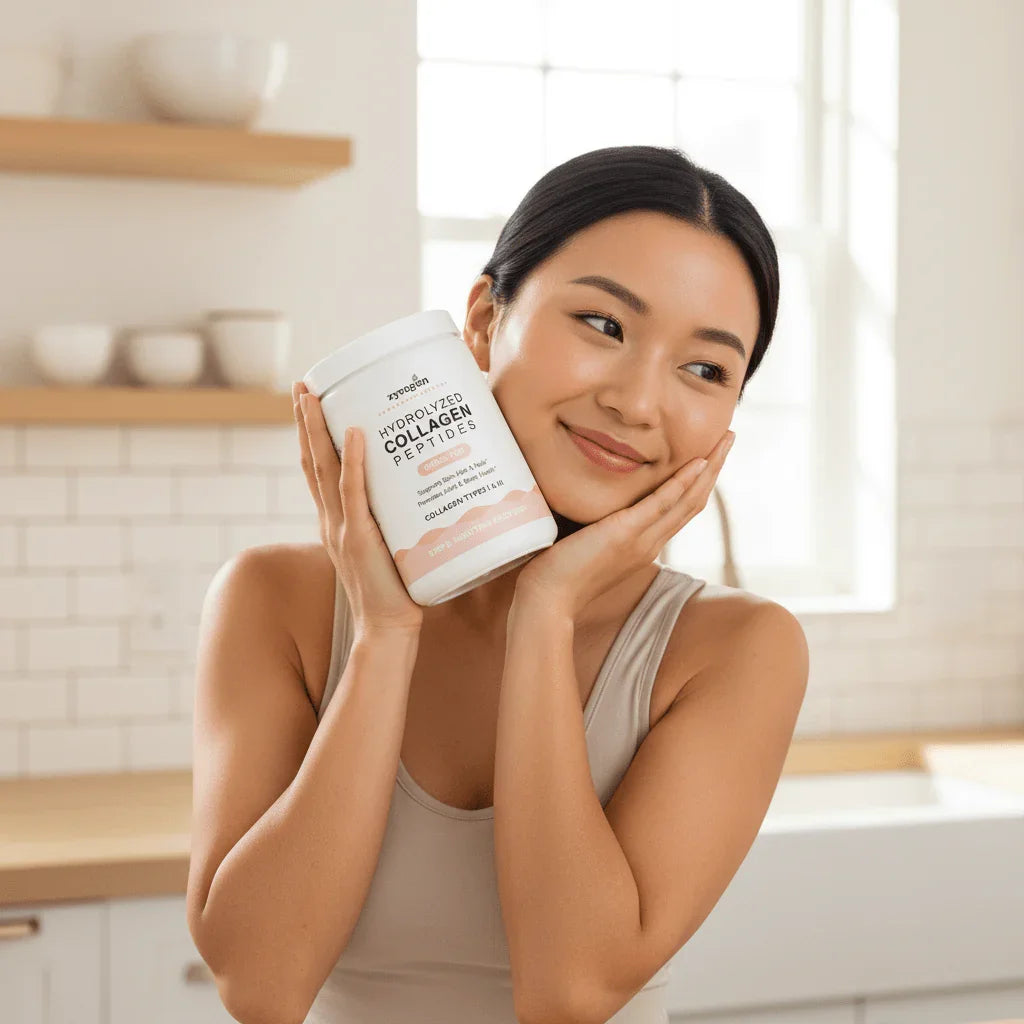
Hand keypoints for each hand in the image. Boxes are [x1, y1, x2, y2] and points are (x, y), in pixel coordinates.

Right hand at [294, 382, 423, 637]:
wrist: (389, 630)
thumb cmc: (399, 591)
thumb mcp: (393, 544)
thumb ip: (399, 517)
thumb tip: (428, 486)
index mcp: (336, 521)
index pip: (318, 470)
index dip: (310, 435)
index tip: (309, 400)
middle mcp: (331, 520)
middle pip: (312, 461)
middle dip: (305, 421)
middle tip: (302, 383)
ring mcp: (341, 529)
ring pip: (324, 470)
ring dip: (317, 431)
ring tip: (312, 396)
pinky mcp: (360, 540)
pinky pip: (353, 494)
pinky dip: (353, 463)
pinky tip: (355, 434)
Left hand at [514, 428, 735, 620]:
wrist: (549, 598)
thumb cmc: (559, 572)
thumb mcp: (589, 543)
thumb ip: (601, 524)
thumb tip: (594, 502)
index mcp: (644, 545)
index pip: (681, 509)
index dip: (699, 482)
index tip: (710, 456)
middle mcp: (651, 543)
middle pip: (694, 501)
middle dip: (714, 468)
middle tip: (728, 438)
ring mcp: (642, 540)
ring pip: (688, 500)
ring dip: (709, 467)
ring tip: (725, 439)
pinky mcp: (626, 534)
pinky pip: (662, 504)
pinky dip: (682, 482)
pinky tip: (697, 462)